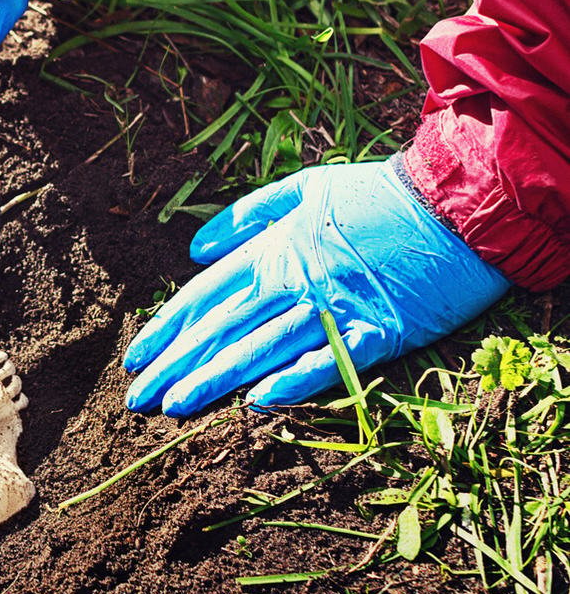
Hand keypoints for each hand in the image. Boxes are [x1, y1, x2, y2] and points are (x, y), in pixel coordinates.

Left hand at [123, 157, 510, 416]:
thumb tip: (196, 248)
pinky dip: (294, 379)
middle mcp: (295, 283)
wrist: (458, 202)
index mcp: (274, 252)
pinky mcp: (377, 332)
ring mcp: (335, 309)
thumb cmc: (377, 195)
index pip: (204, 297)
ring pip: (261, 349)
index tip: (134, 359)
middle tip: (136, 400)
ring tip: (174, 406)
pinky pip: (329, 361)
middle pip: (221, 329)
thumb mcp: (304, 187)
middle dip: (174, 366)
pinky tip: (257, 402)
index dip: (165, 329)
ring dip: (214, 380)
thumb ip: (246, 217)